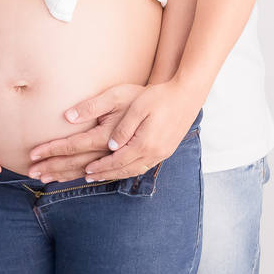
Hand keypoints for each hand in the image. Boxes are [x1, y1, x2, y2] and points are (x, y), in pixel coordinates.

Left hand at [26, 83, 144, 181]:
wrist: (180, 105)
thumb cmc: (148, 97)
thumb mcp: (118, 96)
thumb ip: (93, 107)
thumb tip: (68, 117)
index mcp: (109, 137)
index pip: (74, 147)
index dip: (52, 150)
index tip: (33, 154)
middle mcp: (117, 153)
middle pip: (80, 164)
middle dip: (54, 168)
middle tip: (32, 172)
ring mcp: (128, 159)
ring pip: (94, 172)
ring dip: (70, 175)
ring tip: (49, 179)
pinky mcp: (138, 160)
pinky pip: (112, 173)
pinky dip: (95, 176)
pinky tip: (86, 177)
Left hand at [79, 81, 201, 181]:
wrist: (186, 96)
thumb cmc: (160, 98)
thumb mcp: (138, 108)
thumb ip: (123, 128)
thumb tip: (111, 145)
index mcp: (145, 143)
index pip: (118, 161)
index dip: (101, 166)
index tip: (87, 169)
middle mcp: (154, 153)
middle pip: (125, 169)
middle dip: (106, 174)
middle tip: (89, 176)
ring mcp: (162, 153)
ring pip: (136, 170)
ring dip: (117, 174)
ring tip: (102, 175)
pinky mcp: (166, 150)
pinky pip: (145, 166)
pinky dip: (130, 170)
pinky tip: (124, 168)